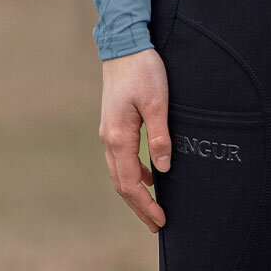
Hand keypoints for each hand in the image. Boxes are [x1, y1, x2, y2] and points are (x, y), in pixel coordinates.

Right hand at [99, 47, 171, 230]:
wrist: (124, 46)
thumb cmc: (143, 71)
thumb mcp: (157, 102)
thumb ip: (159, 136)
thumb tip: (162, 169)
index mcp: (119, 137)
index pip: (130, 183)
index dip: (145, 205)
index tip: (161, 220)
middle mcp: (109, 139)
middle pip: (121, 184)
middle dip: (139, 207)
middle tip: (157, 225)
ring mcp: (108, 132)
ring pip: (119, 173)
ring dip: (134, 193)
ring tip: (152, 209)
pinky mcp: (113, 125)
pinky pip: (121, 158)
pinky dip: (133, 174)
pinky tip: (149, 176)